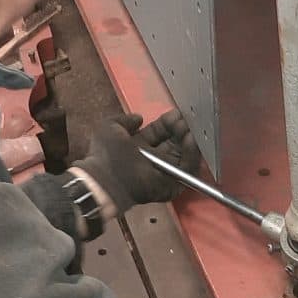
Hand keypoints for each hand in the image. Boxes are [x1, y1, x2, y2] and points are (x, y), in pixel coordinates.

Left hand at [73, 110, 198, 215]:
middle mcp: (152, 158)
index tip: (175, 113)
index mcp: (138, 146)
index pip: (159, 131)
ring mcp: (162, 171)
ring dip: (188, 139)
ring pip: (183, 154)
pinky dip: (191, 155)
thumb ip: (124, 120)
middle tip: (185, 120)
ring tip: (188, 128)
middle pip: (174, 142)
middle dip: (181, 129)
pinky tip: (190, 140)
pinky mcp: (171, 184)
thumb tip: (138, 118)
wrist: (107, 178)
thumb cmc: (105, 154)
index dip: (168, 122)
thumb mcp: (109, 127)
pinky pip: (187, 170)